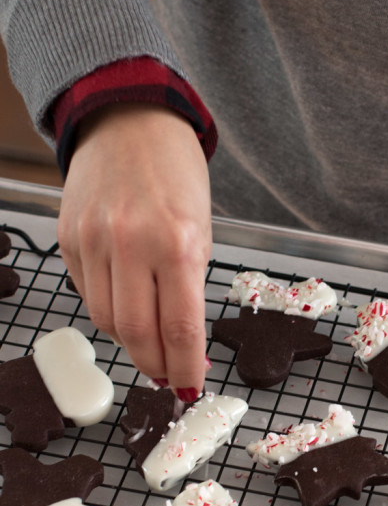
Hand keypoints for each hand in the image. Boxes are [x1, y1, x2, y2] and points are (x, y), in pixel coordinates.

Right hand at [57, 103, 212, 397]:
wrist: (129, 120)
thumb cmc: (176, 173)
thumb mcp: (201, 229)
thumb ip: (190, 285)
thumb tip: (183, 343)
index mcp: (177, 241)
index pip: (179, 327)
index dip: (184, 366)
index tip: (191, 385)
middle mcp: (131, 242)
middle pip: (135, 333)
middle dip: (155, 364)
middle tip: (169, 376)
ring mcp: (93, 240)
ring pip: (105, 319)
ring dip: (129, 342)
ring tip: (148, 345)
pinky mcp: (68, 237)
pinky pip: (85, 292)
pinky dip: (107, 310)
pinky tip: (124, 307)